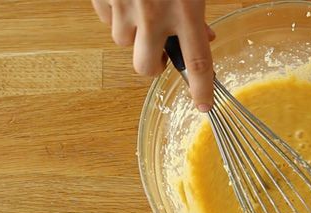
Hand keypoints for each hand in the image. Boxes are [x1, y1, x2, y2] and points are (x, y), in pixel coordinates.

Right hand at [91, 0, 214, 110]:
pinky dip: (115, 13)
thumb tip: (205, 37)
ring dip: (133, 33)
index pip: (197, 62)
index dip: (201, 89)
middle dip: (152, 64)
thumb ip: (197, 12)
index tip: (204, 105)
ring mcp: (125, 6)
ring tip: (141, 8)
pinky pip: (106, 19)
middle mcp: (153, 14)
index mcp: (185, 10)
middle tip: (158, 49)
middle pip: (147, 66)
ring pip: (123, 41)